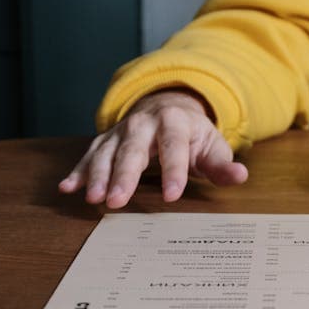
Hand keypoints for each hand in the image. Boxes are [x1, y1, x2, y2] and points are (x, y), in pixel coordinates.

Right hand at [59, 89, 247, 207]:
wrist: (168, 106)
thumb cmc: (193, 135)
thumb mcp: (213, 147)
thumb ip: (223, 165)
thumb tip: (240, 176)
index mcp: (174, 122)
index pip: (174, 147)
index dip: (173, 171)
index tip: (171, 196)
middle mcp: (143, 123)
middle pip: (132, 151)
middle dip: (124, 176)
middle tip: (116, 201)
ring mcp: (121, 132)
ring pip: (106, 153)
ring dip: (96, 175)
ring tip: (92, 198)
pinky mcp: (105, 141)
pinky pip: (89, 155)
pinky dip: (78, 171)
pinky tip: (67, 188)